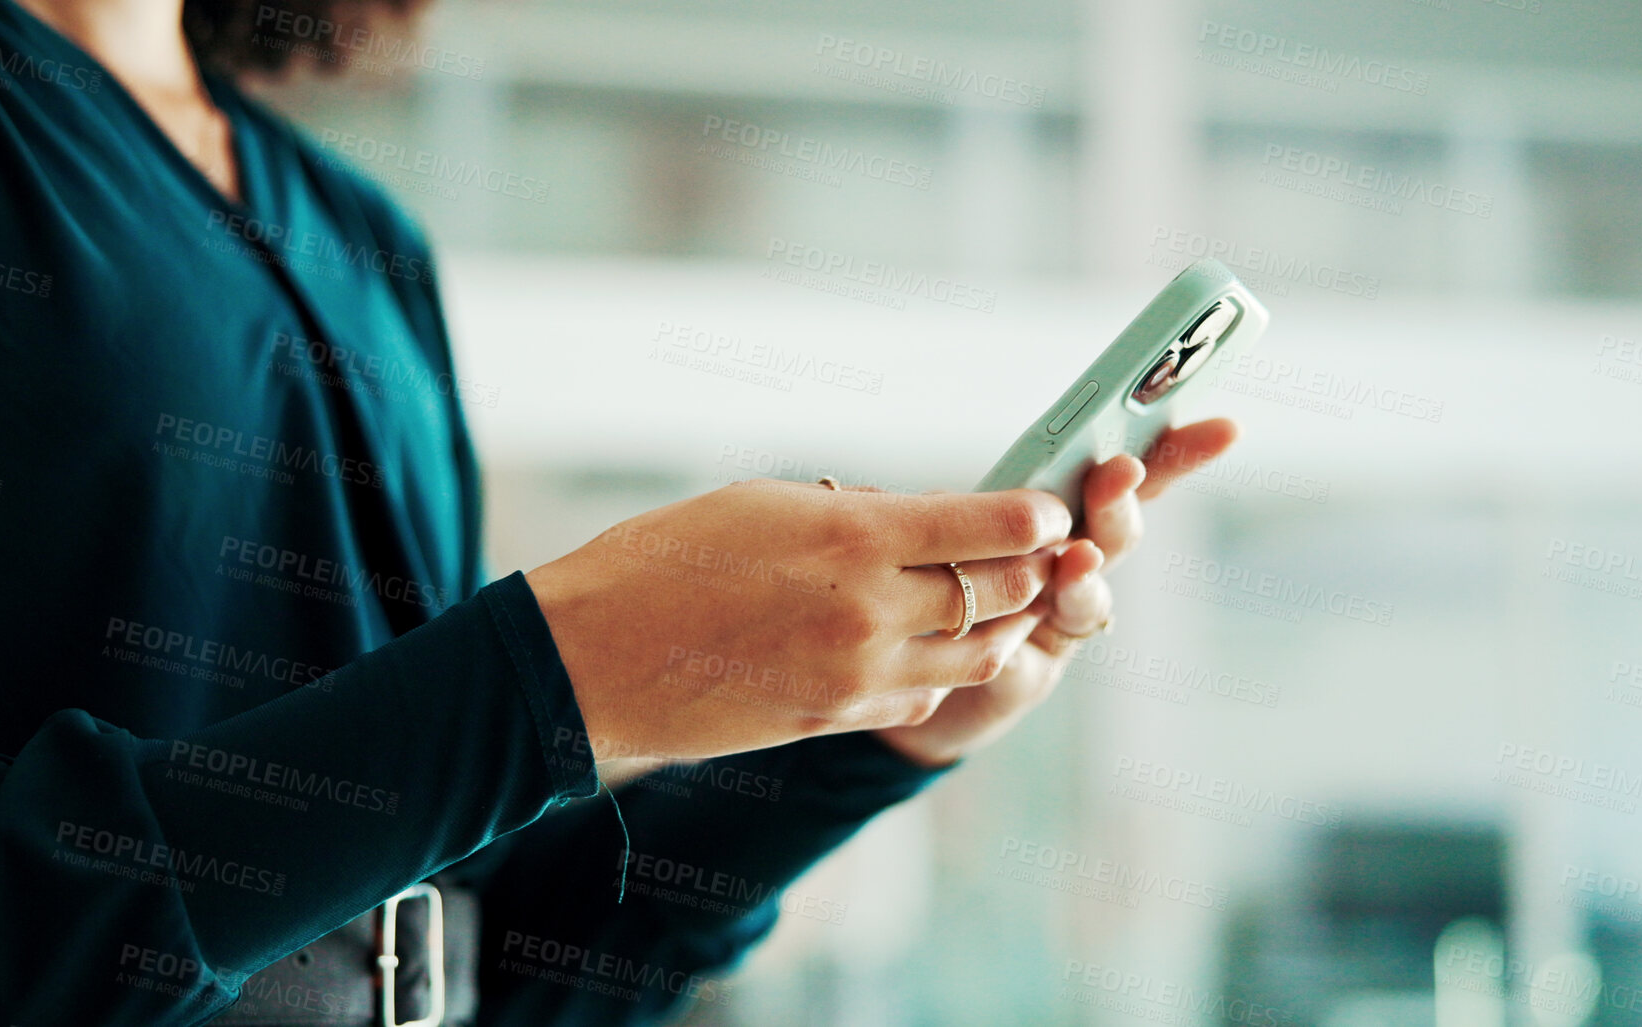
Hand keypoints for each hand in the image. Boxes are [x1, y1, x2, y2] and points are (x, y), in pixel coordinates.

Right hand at [526, 480, 1072, 760]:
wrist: (592, 658)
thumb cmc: (664, 558)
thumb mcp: (766, 502)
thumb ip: (860, 513)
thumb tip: (929, 522)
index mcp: (853, 538)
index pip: (994, 527)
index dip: (1037, 515)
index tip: (1049, 507)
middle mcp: (871, 611)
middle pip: (1004, 591)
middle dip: (1034, 567)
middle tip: (1041, 549)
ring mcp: (858, 677)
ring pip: (980, 654)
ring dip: (1002, 623)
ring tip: (1001, 596)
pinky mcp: (837, 720)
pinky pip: (926, 696)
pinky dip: (946, 668)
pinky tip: (934, 644)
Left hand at [874, 419, 1240, 767]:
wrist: (912, 676)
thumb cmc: (935, 583)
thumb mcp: (949, 532)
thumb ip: (973, 511)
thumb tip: (985, 491)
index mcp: (1061, 516)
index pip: (1130, 474)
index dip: (1177, 451)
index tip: (1223, 429)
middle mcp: (1073, 569)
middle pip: (1114, 534)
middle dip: (1119, 501)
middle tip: (1120, 472)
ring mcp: (1056, 626)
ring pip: (1086, 597)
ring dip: (1082, 576)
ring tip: (1075, 558)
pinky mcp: (1025, 677)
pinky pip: (1027, 659)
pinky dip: (1016, 650)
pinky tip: (1009, 642)